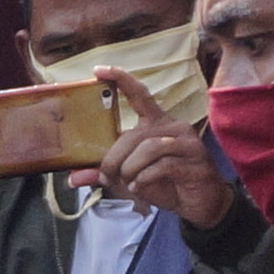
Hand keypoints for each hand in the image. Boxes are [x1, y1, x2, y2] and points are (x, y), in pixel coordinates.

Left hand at [93, 68, 232, 228]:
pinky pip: (162, 165)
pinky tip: (140, 187)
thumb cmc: (165, 184)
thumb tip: (73, 178)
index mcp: (156, 123)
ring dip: (130, 169)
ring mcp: (186, 141)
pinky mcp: (194, 159)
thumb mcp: (129, 178)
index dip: (120, 80)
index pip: (138, 95)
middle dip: (114, 159)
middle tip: (107, 177)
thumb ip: (104, 173)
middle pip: (133, 134)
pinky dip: (144, 179)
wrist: (200, 203)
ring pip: (148, 148)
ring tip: (128, 183)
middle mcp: (172, 125)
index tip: (98, 70)